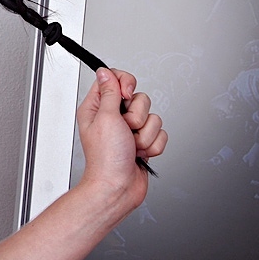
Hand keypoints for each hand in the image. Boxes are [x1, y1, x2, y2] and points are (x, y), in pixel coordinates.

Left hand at [76, 68, 166, 210]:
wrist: (118, 187)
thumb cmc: (105, 158)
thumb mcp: (105, 118)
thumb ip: (109, 92)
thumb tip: (105, 72)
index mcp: (97, 107)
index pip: (114, 78)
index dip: (125, 83)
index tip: (126, 96)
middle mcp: (113, 116)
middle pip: (139, 98)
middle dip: (137, 116)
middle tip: (125, 129)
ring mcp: (129, 130)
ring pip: (152, 117)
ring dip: (144, 134)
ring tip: (131, 145)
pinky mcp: (143, 141)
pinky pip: (160, 133)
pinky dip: (152, 145)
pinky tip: (139, 153)